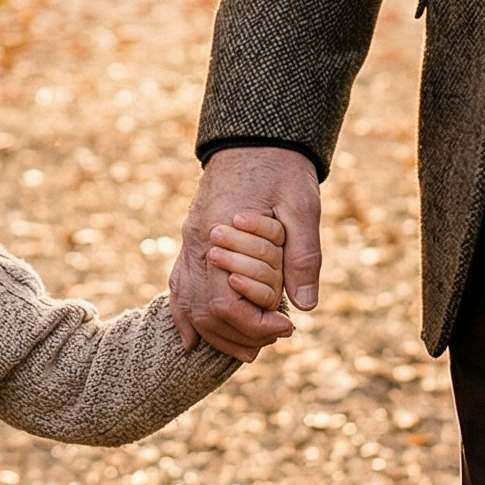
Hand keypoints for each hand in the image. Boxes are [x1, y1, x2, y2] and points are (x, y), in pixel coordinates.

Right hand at [169, 146, 321, 361]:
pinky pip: (178, 284)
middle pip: (203, 311)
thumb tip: (306, 306)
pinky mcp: (192, 238)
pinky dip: (183, 315)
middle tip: (274, 339)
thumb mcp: (302, 206)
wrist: (255, 135)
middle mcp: (197, 242)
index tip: (287, 327)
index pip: (225, 302)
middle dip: (238, 336)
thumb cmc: (281, 168)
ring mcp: (189, 241)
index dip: (254, 325)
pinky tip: (191, 339)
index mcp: (220, 233)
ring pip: (188, 303)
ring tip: (249, 349)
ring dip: (215, 333)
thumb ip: (303, 255)